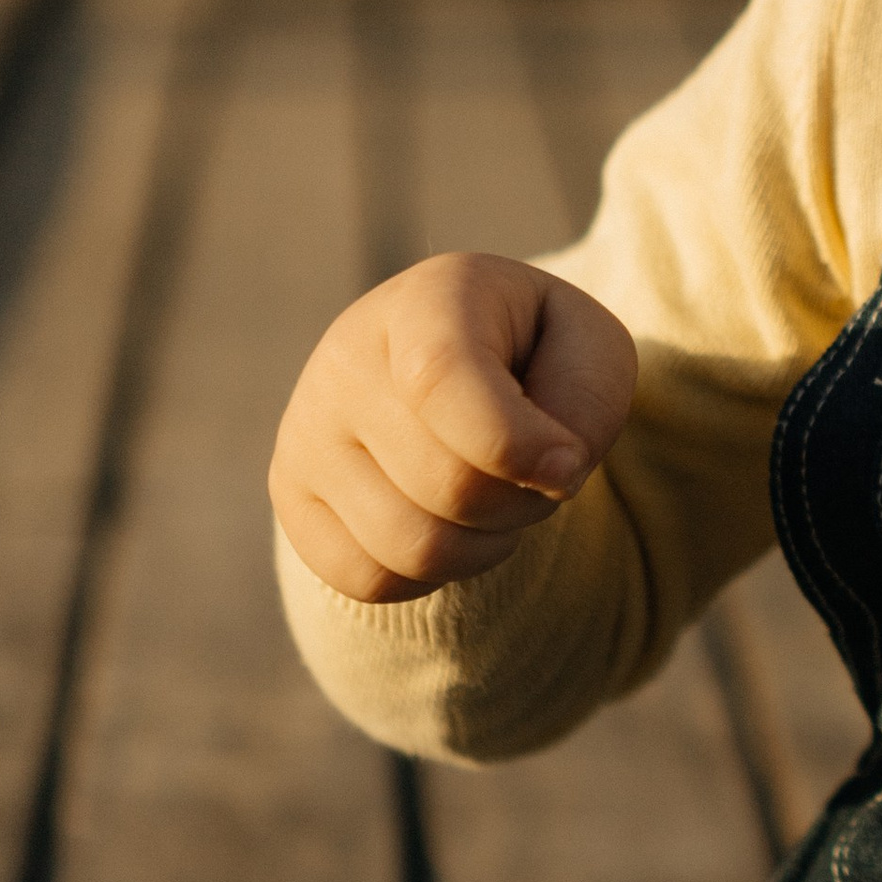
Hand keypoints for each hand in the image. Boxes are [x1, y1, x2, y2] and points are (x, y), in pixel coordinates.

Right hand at [270, 252, 637, 604]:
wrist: (457, 368)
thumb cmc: (535, 356)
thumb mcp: (590, 350)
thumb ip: (586, 399)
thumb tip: (552, 473)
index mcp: (423, 301)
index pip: (441, 379)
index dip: (515, 443)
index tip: (569, 465)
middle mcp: (345, 359)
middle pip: (450, 486)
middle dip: (523, 501)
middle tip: (535, 472)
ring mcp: (306, 429)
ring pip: (413, 547)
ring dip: (485, 546)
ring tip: (495, 499)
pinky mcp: (291, 493)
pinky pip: (368, 580)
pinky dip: (431, 576)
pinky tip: (448, 526)